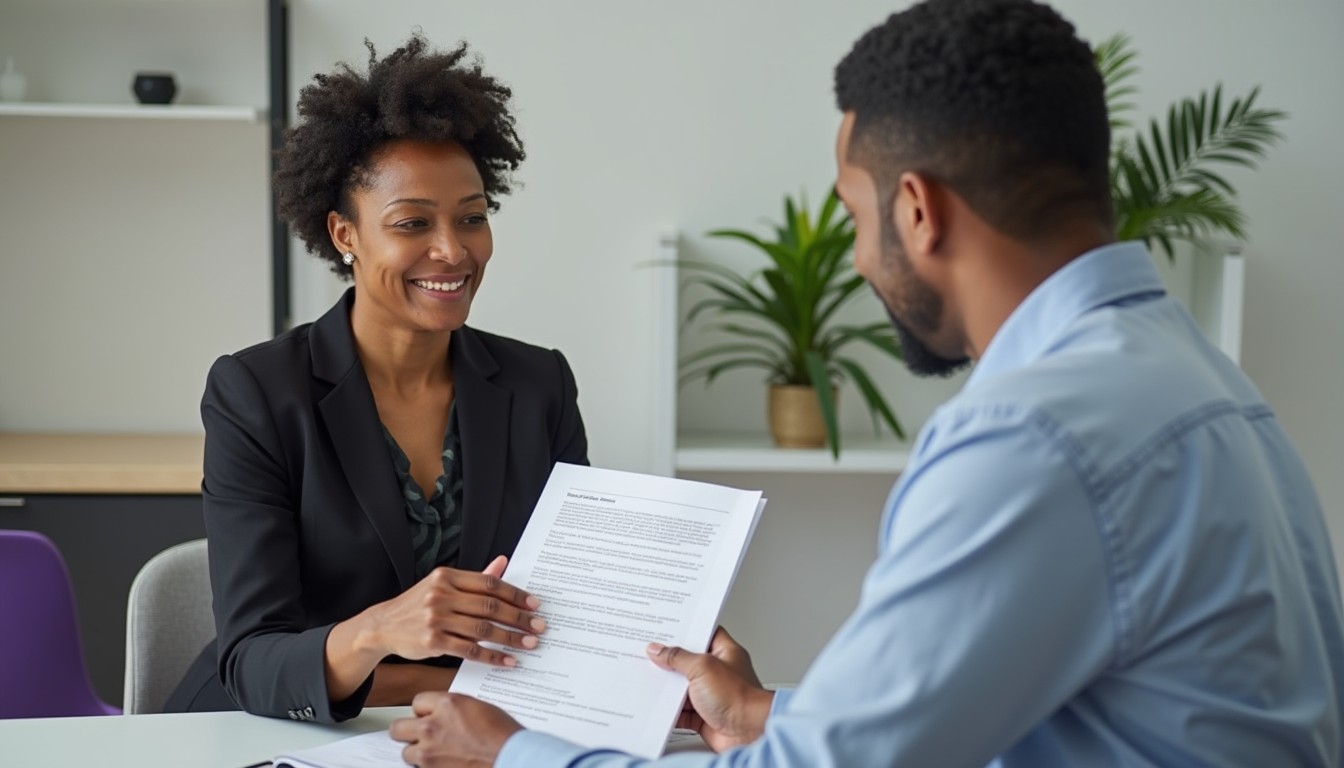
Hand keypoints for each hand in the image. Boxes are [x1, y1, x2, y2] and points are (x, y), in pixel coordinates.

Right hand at [364, 555, 545, 666]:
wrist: (383, 626)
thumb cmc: (419, 605)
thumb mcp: (443, 585)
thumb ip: (474, 578)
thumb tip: (503, 562)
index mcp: (447, 576)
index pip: (489, 583)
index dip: (515, 594)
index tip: (534, 604)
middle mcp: (441, 594)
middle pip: (490, 606)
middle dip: (518, 618)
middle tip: (539, 626)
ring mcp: (435, 618)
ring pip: (483, 629)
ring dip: (510, 638)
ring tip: (529, 644)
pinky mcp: (432, 641)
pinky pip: (470, 650)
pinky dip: (492, 657)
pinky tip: (507, 660)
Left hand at [390, 691, 521, 767]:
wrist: (510, 756)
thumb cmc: (502, 733)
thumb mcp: (477, 707)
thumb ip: (453, 708)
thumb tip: (443, 713)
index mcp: (447, 704)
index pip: (418, 702)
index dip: (424, 711)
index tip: (429, 716)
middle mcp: (433, 725)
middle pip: (399, 727)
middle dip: (408, 730)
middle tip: (419, 734)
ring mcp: (429, 750)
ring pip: (405, 751)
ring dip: (417, 751)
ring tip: (434, 752)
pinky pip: (418, 767)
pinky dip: (427, 765)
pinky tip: (442, 762)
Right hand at [648, 627, 773, 751]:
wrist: (749, 733)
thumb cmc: (738, 697)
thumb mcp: (702, 667)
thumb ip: (677, 657)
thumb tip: (658, 650)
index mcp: (724, 652)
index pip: (703, 634)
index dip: (685, 631)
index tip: (664, 630)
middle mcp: (718, 673)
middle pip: (688, 663)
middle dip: (670, 663)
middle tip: (650, 657)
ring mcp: (711, 696)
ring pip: (682, 689)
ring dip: (668, 690)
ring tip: (650, 682)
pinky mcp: (704, 717)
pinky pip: (682, 713)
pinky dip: (670, 712)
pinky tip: (659, 708)